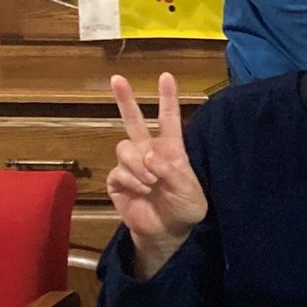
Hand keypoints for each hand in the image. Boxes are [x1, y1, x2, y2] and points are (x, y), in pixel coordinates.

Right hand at [106, 72, 208, 277]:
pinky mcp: (117, 180)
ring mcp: (131, 165)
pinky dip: (132, 180)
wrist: (168, 230)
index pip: (169, 118)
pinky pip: (119, 171)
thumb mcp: (190, 189)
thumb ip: (174, 171)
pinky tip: (142, 190)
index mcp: (172, 148)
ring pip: (125, 148)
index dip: (168, 97)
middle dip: (124, 99)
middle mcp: (149, 151)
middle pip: (133, 120)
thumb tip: (151, 155)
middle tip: (116, 78)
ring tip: (152, 182)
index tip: (166, 76)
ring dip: (139, 165)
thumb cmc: (186, 207)